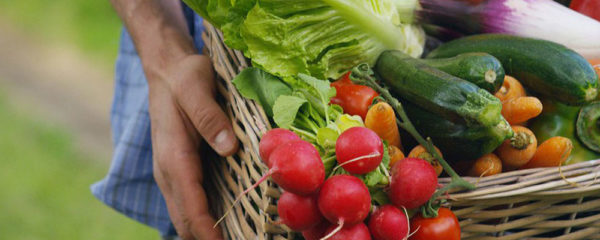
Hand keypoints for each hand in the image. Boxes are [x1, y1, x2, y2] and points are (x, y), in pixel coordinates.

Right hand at [148, 54, 237, 239]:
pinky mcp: (180, 171)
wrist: (167, 71)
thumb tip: (228, 148)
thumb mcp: (196, 87)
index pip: (189, 204)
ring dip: (205, 233)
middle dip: (207, 239)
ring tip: (237, 238)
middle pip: (184, 220)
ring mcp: (172, 173)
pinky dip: (203, 220)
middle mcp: (168, 171)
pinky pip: (189, 203)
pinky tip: (227, 224)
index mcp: (173, 156)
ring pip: (184, 215)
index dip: (207, 230)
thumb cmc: (184, 77)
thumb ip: (209, 116)